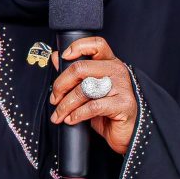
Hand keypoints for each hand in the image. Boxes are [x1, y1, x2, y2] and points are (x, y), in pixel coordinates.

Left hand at [50, 37, 138, 153]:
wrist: (125, 133)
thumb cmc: (108, 111)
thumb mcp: (89, 90)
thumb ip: (74, 73)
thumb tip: (56, 58)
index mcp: (110, 63)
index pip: (96, 44)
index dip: (77, 47)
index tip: (63, 58)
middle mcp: (117, 71)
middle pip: (81, 68)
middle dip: (61, 85)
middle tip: (54, 98)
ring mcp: (122, 87)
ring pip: (84, 89)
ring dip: (66, 104)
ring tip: (59, 114)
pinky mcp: (123, 104)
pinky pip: (93, 106)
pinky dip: (78, 114)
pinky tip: (72, 119)